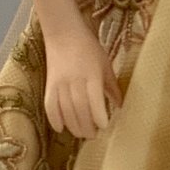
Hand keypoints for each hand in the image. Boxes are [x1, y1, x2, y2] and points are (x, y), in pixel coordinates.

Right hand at [43, 21, 124, 137]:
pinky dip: (54, 119)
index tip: (104, 126)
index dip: (98, 116)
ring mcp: (59, 83)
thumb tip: (120, 106)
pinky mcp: (48, 85)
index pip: (94, 100)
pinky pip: (50, 106)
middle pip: (79, 109)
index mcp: (91, 75)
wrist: (63, 33)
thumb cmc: (89, 48)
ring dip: (73, 126)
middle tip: (93, 135)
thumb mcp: (105, 64)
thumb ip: (111, 86)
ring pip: (65, 111)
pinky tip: (61, 128)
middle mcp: (74, 81)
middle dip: (87, 126)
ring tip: (82, 133)